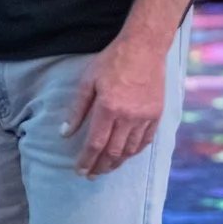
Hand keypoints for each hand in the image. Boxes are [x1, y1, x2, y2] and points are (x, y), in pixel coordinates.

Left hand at [64, 33, 167, 178]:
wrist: (145, 48)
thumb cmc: (113, 61)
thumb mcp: (88, 81)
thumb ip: (77, 110)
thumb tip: (65, 134)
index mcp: (108, 108)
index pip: (95, 144)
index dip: (86, 161)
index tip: (80, 171)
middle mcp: (128, 117)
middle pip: (113, 152)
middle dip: (101, 166)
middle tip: (92, 174)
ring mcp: (145, 117)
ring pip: (130, 150)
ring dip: (117, 162)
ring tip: (107, 167)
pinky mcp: (157, 115)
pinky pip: (146, 140)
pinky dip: (135, 151)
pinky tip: (127, 155)